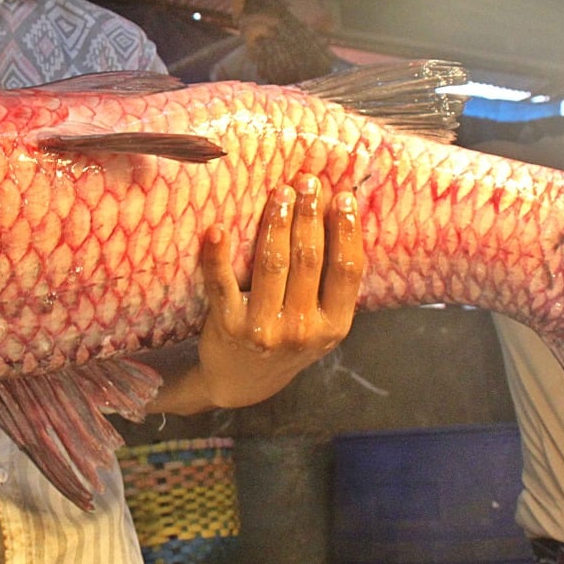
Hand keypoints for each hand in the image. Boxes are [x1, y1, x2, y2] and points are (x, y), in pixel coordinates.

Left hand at [192, 175, 364, 408]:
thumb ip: (331, 286)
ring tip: (280, 194)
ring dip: (276, 222)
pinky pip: (222, 283)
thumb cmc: (287, 341)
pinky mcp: (228, 326)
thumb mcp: (321, 325)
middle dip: (308, 214)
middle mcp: (302, 330)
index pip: (346, 270)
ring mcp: (264, 329)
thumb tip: (340, 217)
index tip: (341, 196)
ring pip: (271, 264)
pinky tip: (217, 229)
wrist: (241, 382)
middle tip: (306, 181)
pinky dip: (217, 255)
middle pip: (308, 260)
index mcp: (334, 326)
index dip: (346, 231)